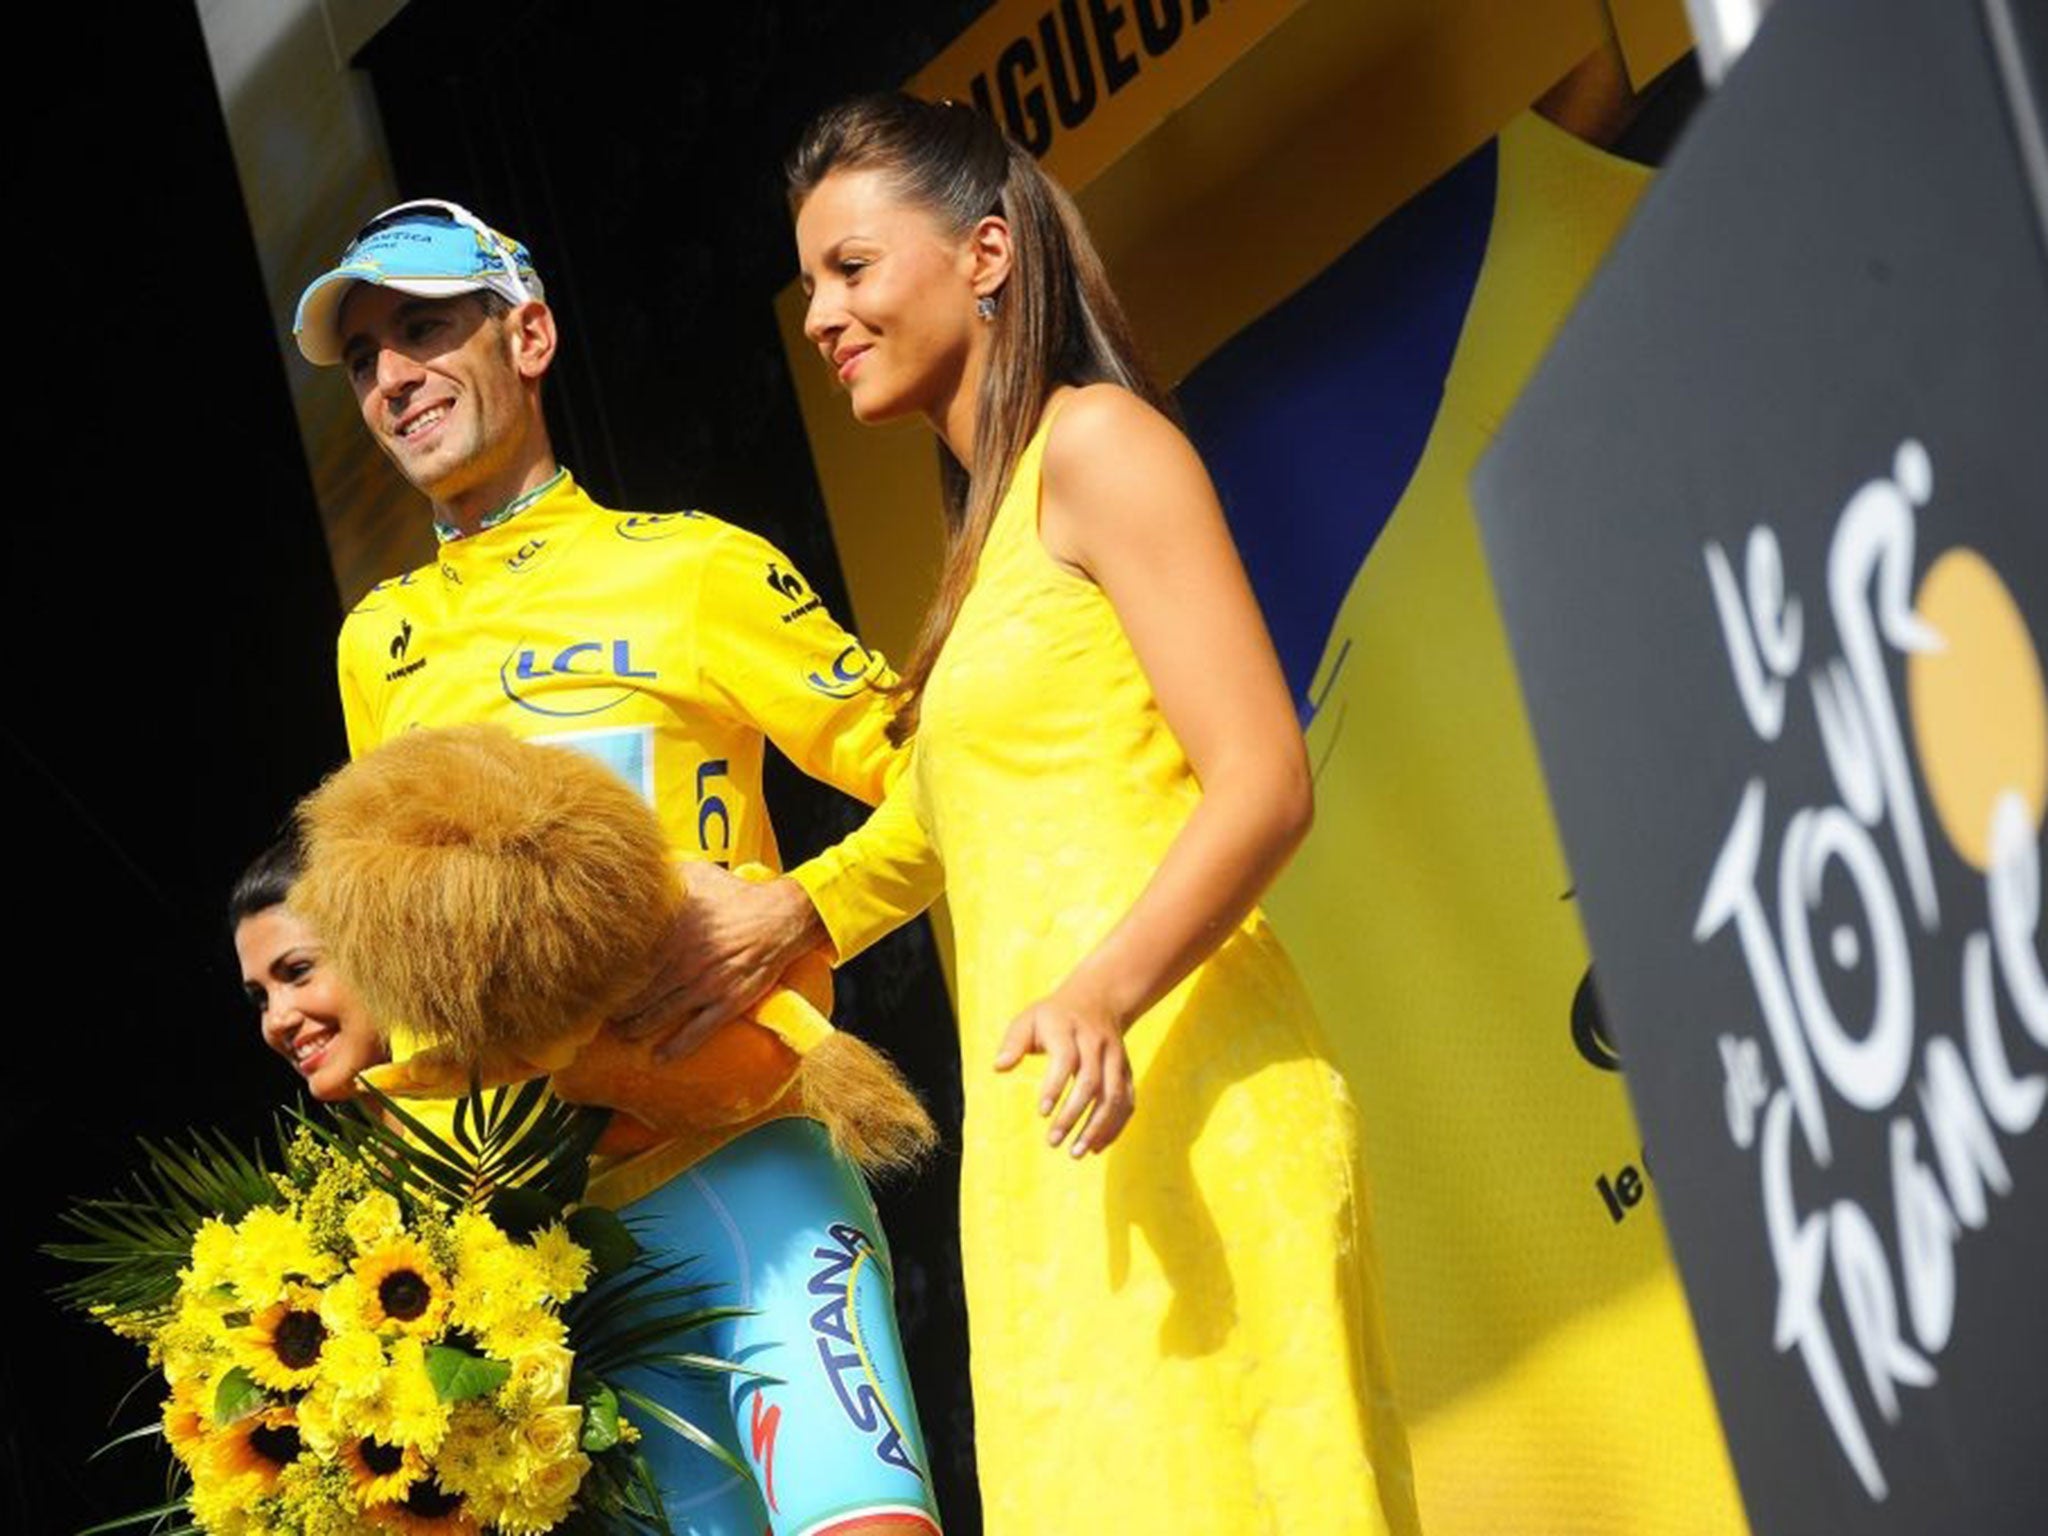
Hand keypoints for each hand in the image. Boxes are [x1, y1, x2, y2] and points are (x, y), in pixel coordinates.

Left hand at [612, 866, 827, 1061]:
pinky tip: (660, 1058)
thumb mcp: (698, 875)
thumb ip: (666, 876)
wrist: (781, 917)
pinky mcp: (727, 1002)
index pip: (628, 965)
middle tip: (603, 1018)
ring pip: (660, 1016)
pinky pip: (697, 1032)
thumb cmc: (737, 895)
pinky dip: (676, 1048)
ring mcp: (705, 985)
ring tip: (625, 1035)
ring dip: (637, 1030)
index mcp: (671, 934)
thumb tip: (641, 868)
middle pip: (638, 996)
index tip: (594, 987)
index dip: (608, 980)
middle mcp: (683, 963)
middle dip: (617, 1011)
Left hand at [993, 985, 1134, 1155]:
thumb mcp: (1029, 1019)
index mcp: (1069, 1029)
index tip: (1041, 1112)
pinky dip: (1114, 1126)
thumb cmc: (1053, 1016)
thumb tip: (998, 1067)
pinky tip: (1095, 1147)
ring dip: (1097, 1128)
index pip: (1066, 1059)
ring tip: (1076, 1153)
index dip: (1055, 1086)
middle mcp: (1096, 1043)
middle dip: (1073, 1115)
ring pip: (1114, 1096)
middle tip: (1053, 1141)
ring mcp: (1115, 1058)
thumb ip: (1013, 1043)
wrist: (1098, 999)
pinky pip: (1127, 1102)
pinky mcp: (1126, 1071)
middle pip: (1091, 1082)